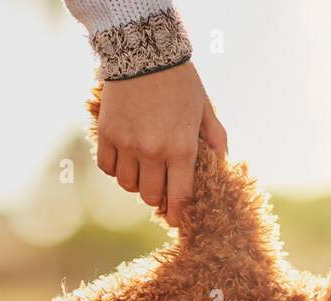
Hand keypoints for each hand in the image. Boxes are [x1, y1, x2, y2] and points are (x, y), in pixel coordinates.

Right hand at [95, 61, 226, 228]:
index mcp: (182, 148)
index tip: (175, 219)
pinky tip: (124, 156)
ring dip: (135, 181)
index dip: (177, 214)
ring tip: (142, 167)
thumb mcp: (205, 110)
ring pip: (127, 185)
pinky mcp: (107, 135)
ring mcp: (127, 144)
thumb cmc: (181, 82)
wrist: (145, 52)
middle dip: (156, 196)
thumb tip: (222, 168)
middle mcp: (153, 151)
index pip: (179, 197)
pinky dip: (116, 167)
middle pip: (149, 196)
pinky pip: (108, 168)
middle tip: (159, 186)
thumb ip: (216, 141)